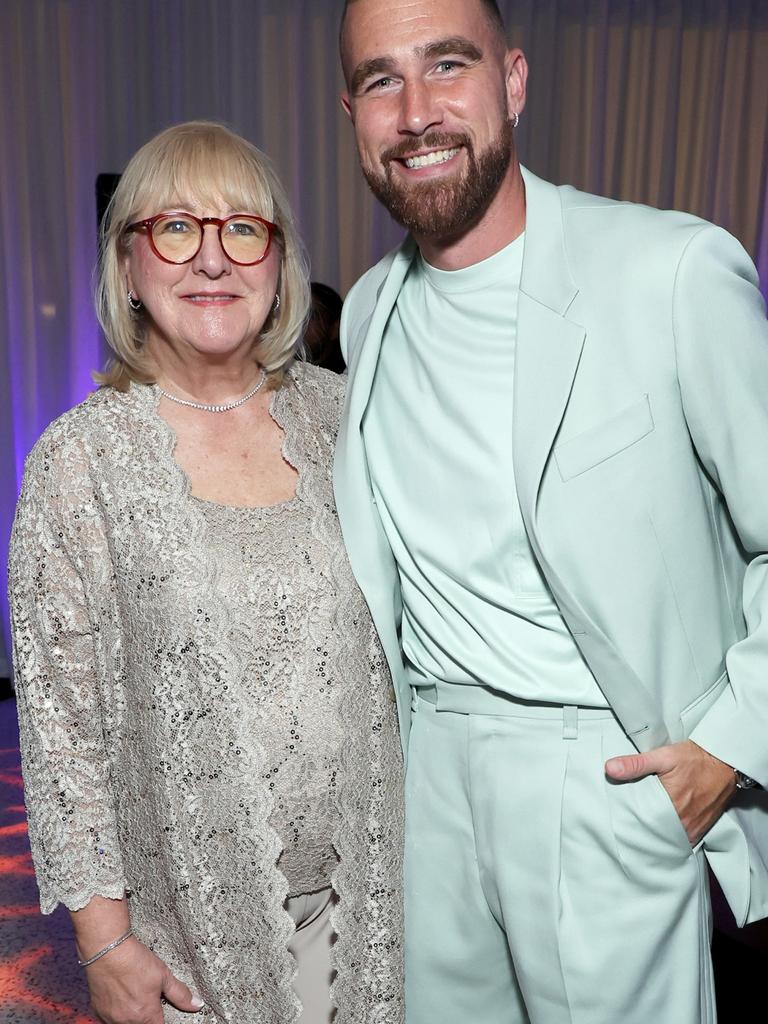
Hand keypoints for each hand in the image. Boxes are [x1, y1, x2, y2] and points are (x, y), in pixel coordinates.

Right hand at [85, 936, 203, 1023]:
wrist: (108, 950)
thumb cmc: (135, 961)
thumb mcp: (163, 975)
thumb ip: (180, 994)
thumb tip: (197, 1004)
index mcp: (145, 1014)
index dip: (162, 1020)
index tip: (160, 1013)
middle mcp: (127, 1021)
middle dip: (146, 1017)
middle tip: (145, 1000)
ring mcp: (110, 1018)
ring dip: (131, 1016)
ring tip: (133, 997)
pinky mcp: (97, 1011)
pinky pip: (108, 1020)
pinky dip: (115, 1013)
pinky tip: (119, 998)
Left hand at [605, 739, 736, 843]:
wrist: (723, 762)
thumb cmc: (694, 759)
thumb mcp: (663, 756)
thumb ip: (636, 764)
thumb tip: (610, 769)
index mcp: (670, 806)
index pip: (642, 824)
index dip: (629, 824)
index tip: (618, 823)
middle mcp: (683, 822)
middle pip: (655, 834)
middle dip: (641, 832)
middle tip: (626, 829)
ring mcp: (693, 828)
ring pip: (668, 839)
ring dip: (656, 836)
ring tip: (641, 830)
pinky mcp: (701, 829)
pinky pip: (683, 840)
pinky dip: (671, 837)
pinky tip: (661, 831)